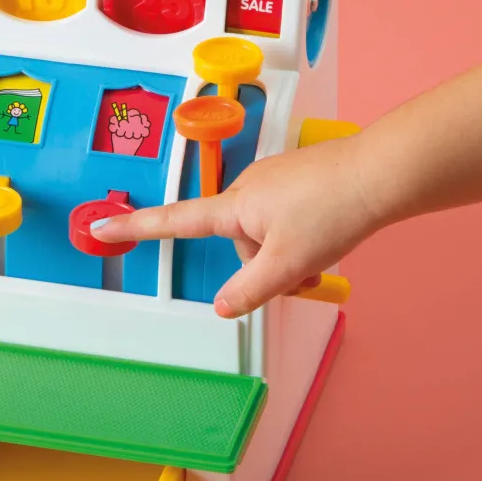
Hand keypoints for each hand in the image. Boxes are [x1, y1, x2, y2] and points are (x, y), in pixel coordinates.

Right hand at [91, 136, 377, 316]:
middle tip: (301, 268)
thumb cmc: (335, 208)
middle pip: (239, 244)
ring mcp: (272, 181)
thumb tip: (222, 308)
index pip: (172, 220)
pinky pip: (285, 219)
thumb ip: (250, 290)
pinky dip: (300, 235)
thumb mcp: (289, 263)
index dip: (133, 226)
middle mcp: (247, 189)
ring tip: (322, 249)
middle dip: (265, 264)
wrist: (382, 172)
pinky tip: (327, 232)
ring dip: (287, 252)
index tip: (99, 226)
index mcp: (235, 207)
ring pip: (266, 235)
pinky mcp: (295, 179)